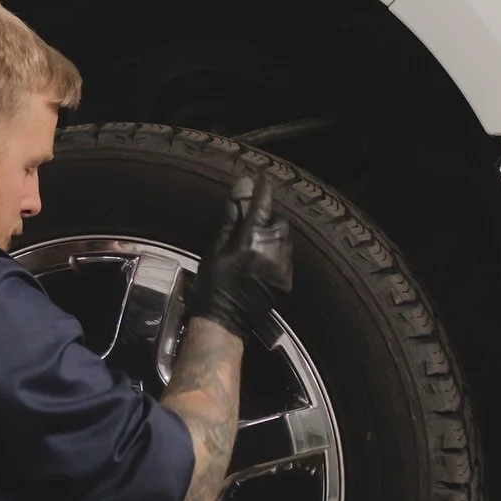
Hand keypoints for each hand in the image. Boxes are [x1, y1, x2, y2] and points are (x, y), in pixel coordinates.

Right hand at [186, 171, 292, 350]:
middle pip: (278, 220)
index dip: (261, 188)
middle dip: (266, 216)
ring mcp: (283, 266)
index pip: (263, 203)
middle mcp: (274, 250)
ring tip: (252, 242)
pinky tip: (258, 259)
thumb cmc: (213, 284)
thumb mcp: (216, 247)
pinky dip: (274, 251)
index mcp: (253, 240)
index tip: (259, 179)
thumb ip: (233, 216)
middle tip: (249, 221)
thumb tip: (242, 187)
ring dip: (271, 233)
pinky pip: (285, 255)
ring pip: (284, 237)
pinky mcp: (287, 278)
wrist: (224, 321)